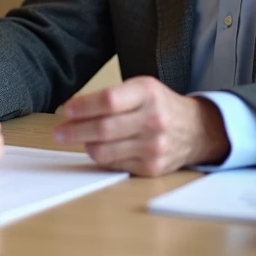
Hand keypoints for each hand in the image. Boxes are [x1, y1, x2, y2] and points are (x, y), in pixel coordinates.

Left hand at [53, 76, 229, 175]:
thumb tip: (73, 109)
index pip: (108, 100)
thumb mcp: (141, 89)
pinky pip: (115, 164)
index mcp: (148, 94)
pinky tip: (98, 148)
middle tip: (59, 132)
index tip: (67, 110)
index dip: (82, 107)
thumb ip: (111, 97)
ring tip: (78, 139)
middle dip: (75, 131)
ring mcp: (153, 146)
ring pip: (106, 150)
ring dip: (85, 145)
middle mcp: (153, 120)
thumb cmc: (160, 106)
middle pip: (104, 128)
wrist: (197, 130)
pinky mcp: (151, 167)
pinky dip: (101, 157)